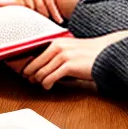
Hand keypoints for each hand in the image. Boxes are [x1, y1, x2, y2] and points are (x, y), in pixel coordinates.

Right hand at [3, 0, 65, 22]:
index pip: (50, 0)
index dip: (55, 11)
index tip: (59, 20)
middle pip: (40, 4)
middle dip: (45, 15)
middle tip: (49, 21)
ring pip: (30, 5)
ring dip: (35, 14)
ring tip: (39, 19)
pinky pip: (21, 3)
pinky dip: (25, 10)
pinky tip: (29, 14)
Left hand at [9, 31, 127, 88]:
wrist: (106, 53)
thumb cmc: (88, 53)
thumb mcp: (70, 49)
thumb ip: (57, 54)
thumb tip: (43, 65)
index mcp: (56, 41)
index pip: (34, 53)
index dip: (26, 64)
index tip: (21, 70)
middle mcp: (57, 46)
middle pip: (34, 63)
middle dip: (29, 74)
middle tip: (28, 80)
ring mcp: (63, 55)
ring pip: (41, 72)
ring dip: (38, 81)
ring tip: (39, 84)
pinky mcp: (69, 65)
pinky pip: (51, 77)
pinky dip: (47, 83)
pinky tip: (47, 86)